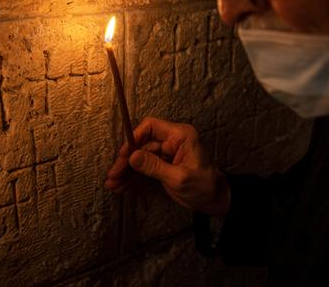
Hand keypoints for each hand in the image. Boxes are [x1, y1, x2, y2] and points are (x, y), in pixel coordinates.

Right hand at [104, 117, 230, 215]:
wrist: (216, 201)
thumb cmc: (204, 186)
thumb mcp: (179, 178)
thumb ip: (155, 166)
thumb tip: (132, 156)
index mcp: (180, 136)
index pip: (151, 127)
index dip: (135, 138)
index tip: (124, 154)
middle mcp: (171, 141)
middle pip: (141, 144)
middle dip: (126, 160)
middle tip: (113, 175)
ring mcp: (166, 154)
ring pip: (140, 157)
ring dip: (126, 171)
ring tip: (112, 184)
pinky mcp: (162, 166)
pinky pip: (144, 168)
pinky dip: (132, 177)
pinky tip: (121, 186)